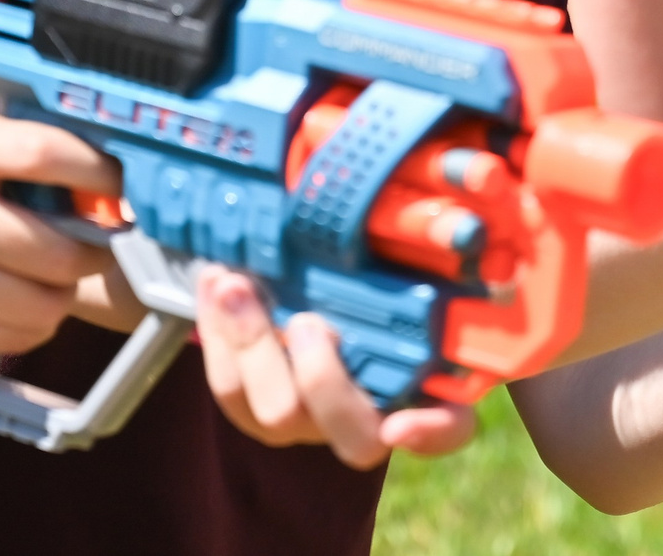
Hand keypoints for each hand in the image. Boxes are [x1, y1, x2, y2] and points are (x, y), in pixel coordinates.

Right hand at [0, 104, 118, 354]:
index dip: (99, 174)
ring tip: (52, 278)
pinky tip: (14, 301)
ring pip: (41, 305)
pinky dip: (27, 324)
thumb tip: (96, 175)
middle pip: (57, 248)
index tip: (121, 187)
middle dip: (90, 253)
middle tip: (92, 246)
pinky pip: (6, 336)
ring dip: (62, 296)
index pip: (47, 155)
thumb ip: (8, 146)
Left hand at [195, 268, 476, 468]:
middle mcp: (366, 415)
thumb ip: (429, 244)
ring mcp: (308, 417)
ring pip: (275, 416)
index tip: (402, 425)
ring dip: (251, 347)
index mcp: (423, 383)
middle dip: (321, 379)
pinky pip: (229, 390)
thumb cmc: (370, 265)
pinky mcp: (255, 405)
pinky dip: (216, 333)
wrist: (306, 272)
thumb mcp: (405, 253)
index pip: (448, 426)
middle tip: (307, 320)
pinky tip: (214, 280)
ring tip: (236, 286)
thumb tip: (446, 228)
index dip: (429, 433)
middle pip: (350, 435)